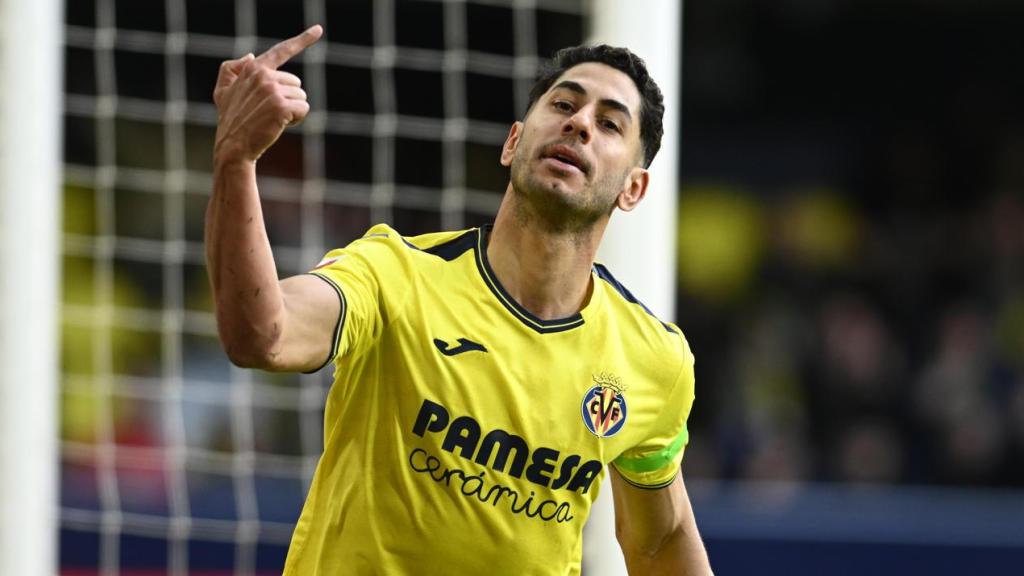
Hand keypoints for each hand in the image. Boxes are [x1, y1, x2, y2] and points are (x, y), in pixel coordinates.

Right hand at [213, 25, 322, 162]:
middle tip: (268, 111)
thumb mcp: (222, 92)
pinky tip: (280, 125)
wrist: (233, 145)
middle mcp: (263, 75)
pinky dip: (297, 119)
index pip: (281, 51)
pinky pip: (304, 109)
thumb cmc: (230, 119)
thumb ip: (232, 70)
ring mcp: (272, 90)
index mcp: (254, 69)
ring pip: (302, 97)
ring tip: (271, 118)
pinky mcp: (281, 106)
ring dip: (292, 110)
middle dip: (288, 99)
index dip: (302, 40)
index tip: (318, 30)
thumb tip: (252, 56)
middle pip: (297, 84)